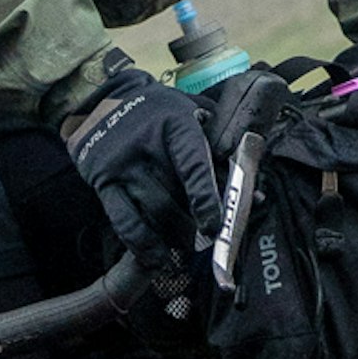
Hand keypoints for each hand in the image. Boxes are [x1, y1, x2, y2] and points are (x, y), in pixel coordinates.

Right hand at [63, 52, 222, 305]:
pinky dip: (142, 244)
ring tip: (187, 247)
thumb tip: (254, 195)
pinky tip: (155, 258)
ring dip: (173, 237)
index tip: (215, 225)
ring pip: (151, 214)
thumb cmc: (161, 113)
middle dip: (193, 226)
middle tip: (208, 240)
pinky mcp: (103, 182)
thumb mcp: (194, 115)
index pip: (192, 165)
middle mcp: (146, 146)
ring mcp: (122, 166)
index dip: (205, 198)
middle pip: (172, 197)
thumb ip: (222, 151)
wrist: (104, 99)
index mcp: (176, 124)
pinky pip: (123, 221)